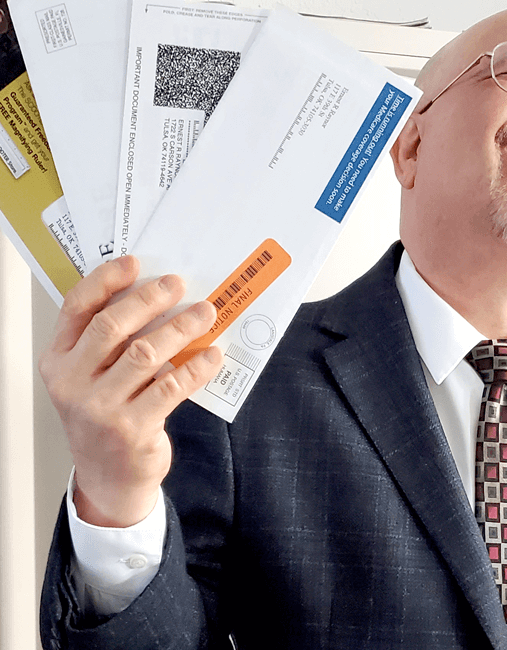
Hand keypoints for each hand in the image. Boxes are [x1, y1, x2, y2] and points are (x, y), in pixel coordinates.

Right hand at [39, 256, 221, 527]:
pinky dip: (196, 367)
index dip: (105, 281)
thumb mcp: (92, 378)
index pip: (76, 308)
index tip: (135, 262)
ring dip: (181, 328)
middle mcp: (72, 383)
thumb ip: (111, 343)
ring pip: (146, 353)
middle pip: (112, 326)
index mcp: (58, 361)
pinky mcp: (132, 428)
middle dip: (149, 300)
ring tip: (206, 313)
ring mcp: (101, 408)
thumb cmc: (107, 415)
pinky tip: (214, 354)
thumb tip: (157, 296)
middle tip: (179, 284)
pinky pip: (172, 387)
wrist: (109, 478)